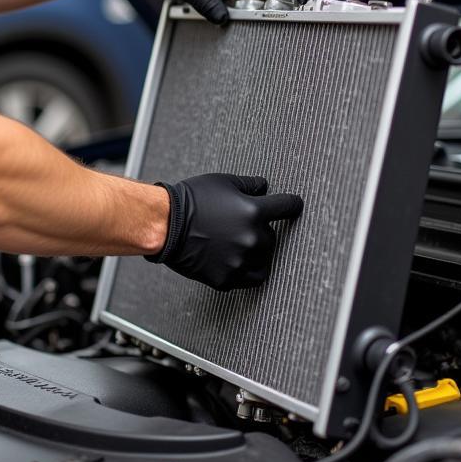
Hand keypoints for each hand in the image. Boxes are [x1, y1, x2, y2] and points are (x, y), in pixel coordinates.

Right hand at [147, 173, 302, 290]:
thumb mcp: (223, 182)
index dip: (292, 205)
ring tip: (238, 245)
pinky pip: (248, 278)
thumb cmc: (190, 201)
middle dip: (262, 231)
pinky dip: (244, 270)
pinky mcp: (227, 279)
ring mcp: (240, 261)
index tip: (294, 207)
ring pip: (263, 260)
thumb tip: (265, 188)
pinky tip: (233, 260)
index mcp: (254, 212)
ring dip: (256, 253)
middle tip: (242, 226)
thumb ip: (250, 186)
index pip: (288, 207)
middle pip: (273, 237)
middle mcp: (252, 239)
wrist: (165, 225)